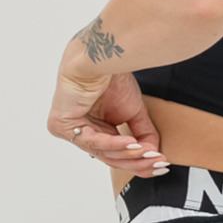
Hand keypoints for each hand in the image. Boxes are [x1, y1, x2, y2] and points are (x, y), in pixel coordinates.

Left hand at [47, 69, 167, 174]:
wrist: (99, 57)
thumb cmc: (111, 77)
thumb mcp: (134, 112)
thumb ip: (143, 135)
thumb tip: (154, 155)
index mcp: (94, 129)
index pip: (115, 155)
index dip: (139, 162)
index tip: (161, 165)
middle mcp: (80, 131)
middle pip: (110, 158)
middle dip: (137, 163)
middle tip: (159, 164)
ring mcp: (67, 129)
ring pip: (102, 153)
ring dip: (129, 155)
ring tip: (149, 154)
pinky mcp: (60, 125)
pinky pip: (92, 142)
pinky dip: (115, 144)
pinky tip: (133, 144)